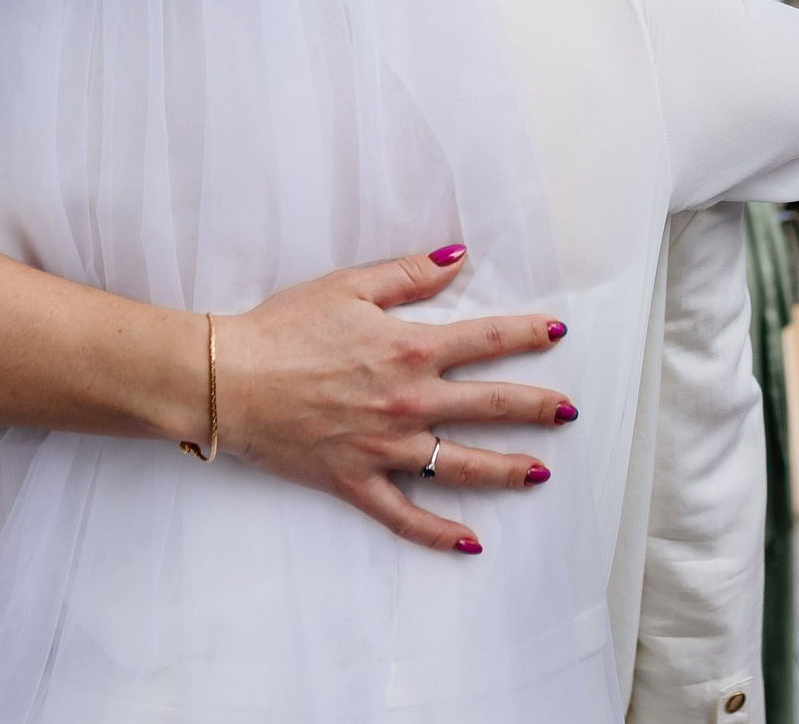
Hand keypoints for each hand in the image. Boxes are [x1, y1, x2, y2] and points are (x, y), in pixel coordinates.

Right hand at [216, 247, 573, 554]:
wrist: (229, 380)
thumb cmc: (282, 328)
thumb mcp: (348, 285)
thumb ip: (409, 274)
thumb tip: (457, 258)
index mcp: (410, 349)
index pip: (486, 340)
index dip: (527, 334)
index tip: (558, 332)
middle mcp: (409, 401)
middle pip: (490, 405)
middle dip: (537, 408)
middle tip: (569, 412)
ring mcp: (386, 447)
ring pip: (462, 465)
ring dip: (507, 470)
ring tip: (540, 473)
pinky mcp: (356, 481)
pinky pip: (406, 515)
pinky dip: (439, 532)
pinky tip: (471, 541)